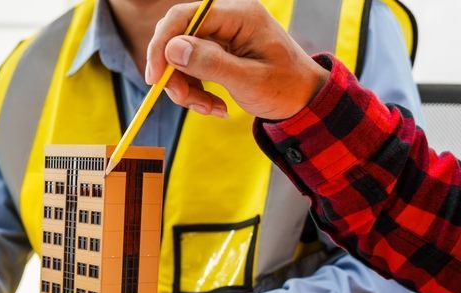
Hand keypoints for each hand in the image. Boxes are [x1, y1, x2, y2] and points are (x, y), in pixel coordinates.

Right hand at [145, 0, 329, 119]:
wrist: (305, 100)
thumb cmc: (286, 89)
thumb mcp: (249, 81)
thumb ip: (211, 63)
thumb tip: (173, 49)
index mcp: (240, 15)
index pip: (184, 17)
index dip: (162, 46)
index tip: (155, 79)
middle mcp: (228, 18)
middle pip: (178, 35)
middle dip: (173, 71)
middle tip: (181, 99)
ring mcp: (223, 35)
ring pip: (181, 56)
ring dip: (185, 87)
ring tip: (208, 109)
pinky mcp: (219, 52)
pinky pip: (192, 67)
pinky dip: (195, 90)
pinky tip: (214, 107)